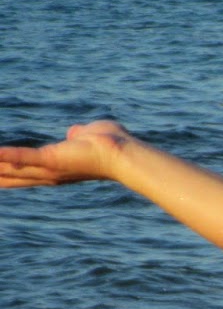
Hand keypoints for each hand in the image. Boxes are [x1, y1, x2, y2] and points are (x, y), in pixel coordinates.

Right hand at [0, 120, 133, 187]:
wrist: (124, 153)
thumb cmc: (111, 145)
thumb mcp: (86, 138)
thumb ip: (76, 135)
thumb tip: (74, 133)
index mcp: (54, 168)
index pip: (22, 172)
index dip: (3, 171)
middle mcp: (48, 174)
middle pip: (11, 175)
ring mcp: (49, 168)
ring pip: (10, 168)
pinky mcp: (51, 160)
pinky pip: (22, 157)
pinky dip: (5, 155)